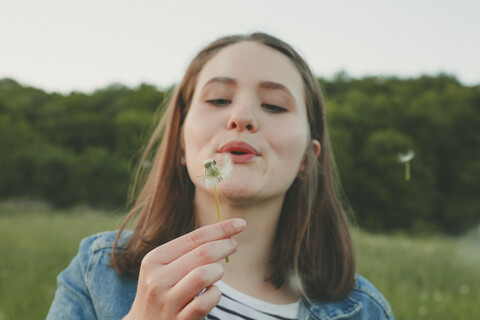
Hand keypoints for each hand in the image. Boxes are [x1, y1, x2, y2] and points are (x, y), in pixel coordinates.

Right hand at [123, 218, 245, 319]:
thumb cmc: (163, 291)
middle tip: (234, 245)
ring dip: (218, 271)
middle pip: (202, 253)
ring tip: (217, 272)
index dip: (220, 229)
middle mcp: (157, 279)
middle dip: (224, 245)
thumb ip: (189, 252)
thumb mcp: (165, 268)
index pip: (194, 238)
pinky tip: (211, 292)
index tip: (240, 223)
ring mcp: (167, 301)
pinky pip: (207, 300)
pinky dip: (215, 293)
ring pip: (204, 274)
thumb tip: (226, 234)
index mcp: (154, 259)